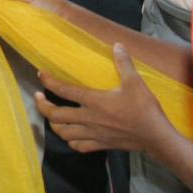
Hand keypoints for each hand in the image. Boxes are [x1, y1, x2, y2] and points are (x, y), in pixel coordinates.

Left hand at [35, 43, 174, 153]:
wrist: (154, 136)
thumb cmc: (144, 109)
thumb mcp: (135, 82)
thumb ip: (123, 63)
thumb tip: (117, 45)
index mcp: (94, 101)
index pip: (65, 91)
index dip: (50, 82)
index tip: (41, 75)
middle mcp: (89, 119)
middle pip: (57, 116)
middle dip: (43, 107)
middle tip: (38, 98)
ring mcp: (93, 134)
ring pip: (64, 134)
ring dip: (54, 125)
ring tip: (52, 117)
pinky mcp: (101, 145)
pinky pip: (79, 146)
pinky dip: (71, 141)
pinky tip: (72, 136)